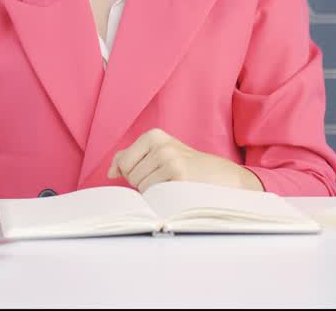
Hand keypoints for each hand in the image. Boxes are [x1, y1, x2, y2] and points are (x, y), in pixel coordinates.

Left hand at [106, 128, 262, 192]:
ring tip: (175, 184)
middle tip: (169, 179)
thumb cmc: (189, 168)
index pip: (124, 163)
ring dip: (155, 193)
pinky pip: (155, 195)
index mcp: (154, 136)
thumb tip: (110, 172)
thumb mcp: (160, 153)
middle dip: (145, 184)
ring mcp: (170, 161)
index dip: (134, 173)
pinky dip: (163, 199)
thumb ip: (131, 157)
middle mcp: (161, 145)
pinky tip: (179, 192)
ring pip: (142, 188)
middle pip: (131, 177)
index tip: (155, 170)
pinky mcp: (179, 177)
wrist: (224, 177)